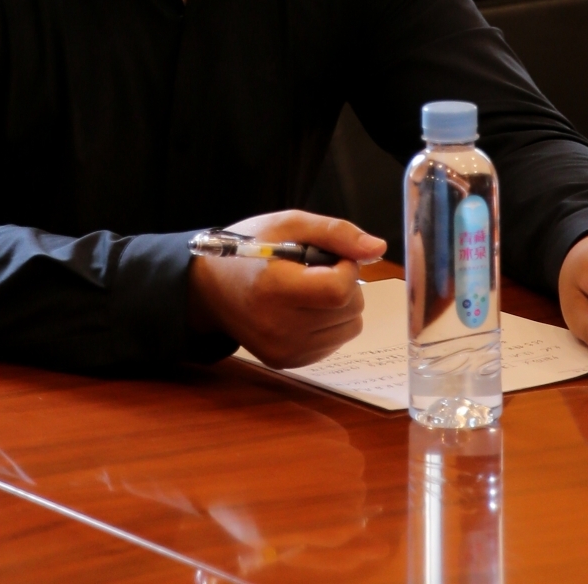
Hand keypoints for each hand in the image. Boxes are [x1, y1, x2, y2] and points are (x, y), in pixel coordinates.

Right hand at [186, 211, 385, 368]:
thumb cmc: (248, 248)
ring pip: (350, 327)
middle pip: (350, 309)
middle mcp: (279, 328)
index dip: (346, 268)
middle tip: (314, 268)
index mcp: (275, 290)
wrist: (210, 288)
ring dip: (341, 304)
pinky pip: (335, 341)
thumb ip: (335, 232)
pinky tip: (304, 307)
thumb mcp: (287, 223)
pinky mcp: (288, 362)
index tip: (330, 256)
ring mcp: (285, 350)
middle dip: (345, 283)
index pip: (339, 290)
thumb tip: (377, 248)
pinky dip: (330, 322)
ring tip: (309, 287)